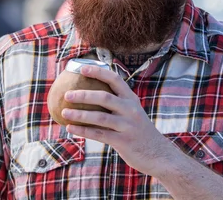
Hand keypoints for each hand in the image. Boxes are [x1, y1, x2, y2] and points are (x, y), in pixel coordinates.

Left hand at [62, 65, 176, 176]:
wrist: (158, 154)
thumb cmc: (139, 131)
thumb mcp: (132, 112)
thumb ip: (117, 103)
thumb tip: (90, 94)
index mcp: (131, 99)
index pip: (114, 79)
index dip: (98, 72)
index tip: (82, 68)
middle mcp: (130, 110)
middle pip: (104, 97)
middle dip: (84, 94)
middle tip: (67, 94)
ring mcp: (127, 125)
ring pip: (99, 117)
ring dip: (79, 114)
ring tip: (64, 112)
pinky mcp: (123, 141)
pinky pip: (98, 134)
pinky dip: (83, 131)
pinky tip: (70, 128)